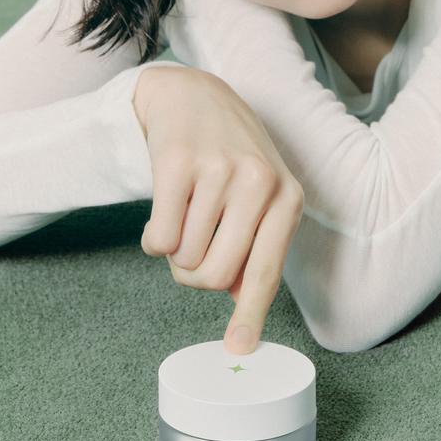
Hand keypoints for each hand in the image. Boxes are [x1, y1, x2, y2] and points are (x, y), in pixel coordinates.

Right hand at [133, 65, 303, 355]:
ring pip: (183, 259)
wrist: (191, 93)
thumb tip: (242, 300)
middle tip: (189, 255)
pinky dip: (152, 240)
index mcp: (287, 196)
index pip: (265, 271)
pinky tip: (162, 212)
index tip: (238, 348)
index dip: (250, 316)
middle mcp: (259, 181)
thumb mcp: (261, 194)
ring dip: (173, 252)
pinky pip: (158, 240)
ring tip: (182, 218)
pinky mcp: (177, 163)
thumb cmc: (230, 154)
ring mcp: (218, 170)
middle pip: (215, 275)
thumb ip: (258, 245)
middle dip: (194, 277)